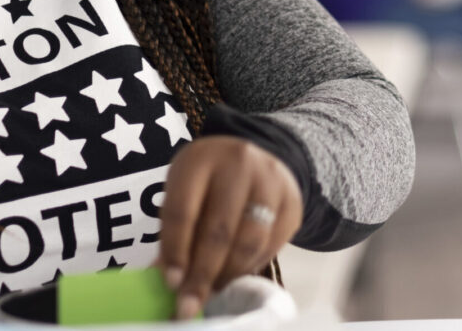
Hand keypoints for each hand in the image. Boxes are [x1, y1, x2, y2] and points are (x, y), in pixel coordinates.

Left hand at [155, 137, 302, 318]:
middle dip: (203, 274)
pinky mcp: (293, 201)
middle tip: (191, 304)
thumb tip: (169, 281)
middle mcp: (238, 163)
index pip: (182, 211)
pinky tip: (236, 273)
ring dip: (229, 274)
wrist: (254, 158)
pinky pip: (272, 245)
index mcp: (200, 159)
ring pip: (249, 241)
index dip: (175, 251)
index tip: (172, 283)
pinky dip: (252, 266)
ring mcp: (271, 180)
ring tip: (213, 289)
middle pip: (219, 230)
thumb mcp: (185, 192)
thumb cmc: (208, 182)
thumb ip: (174, 232)